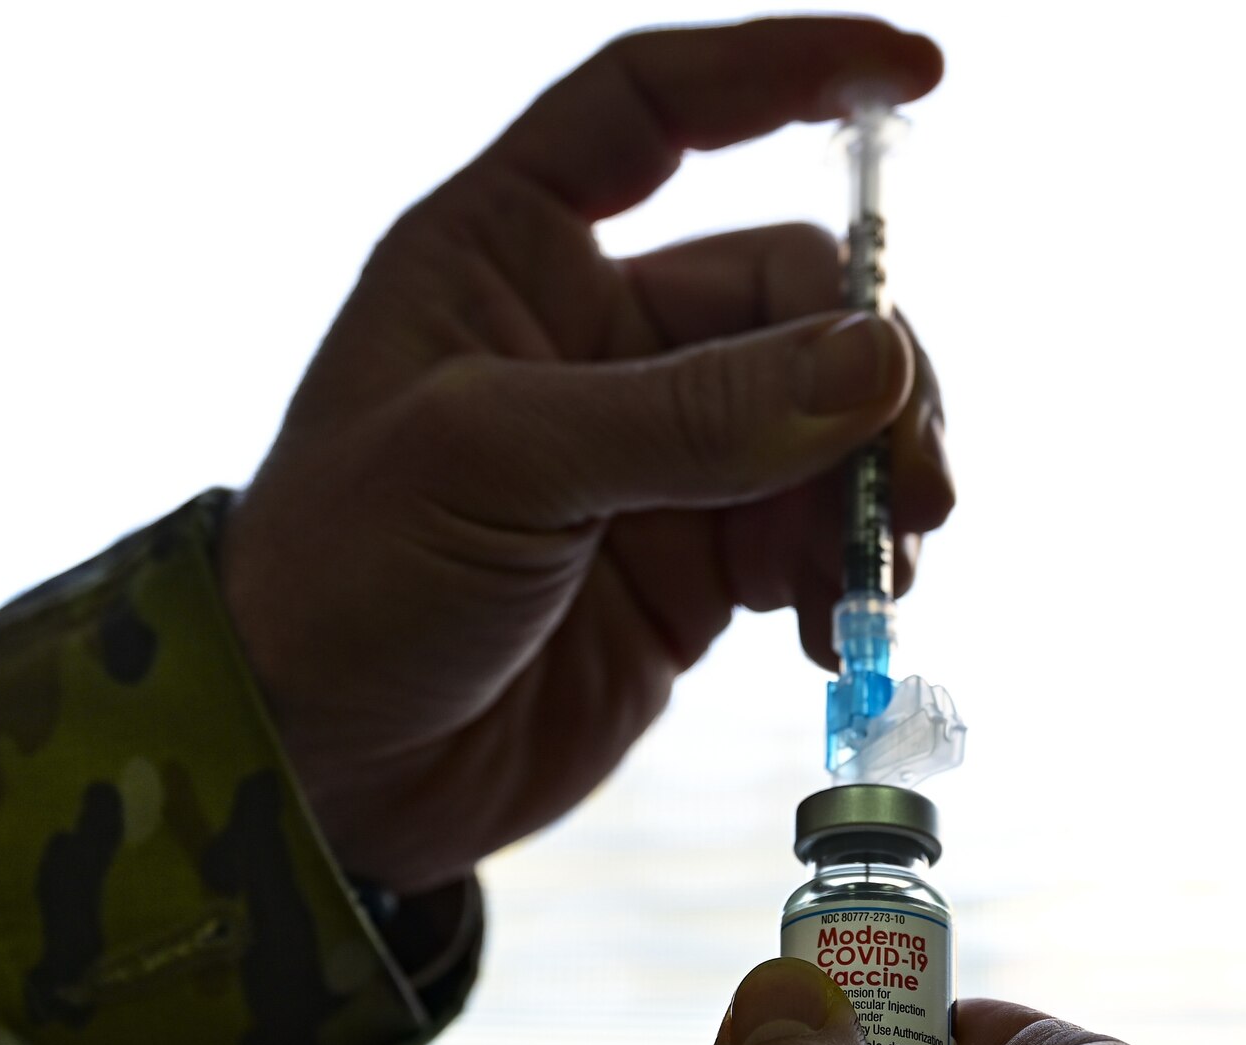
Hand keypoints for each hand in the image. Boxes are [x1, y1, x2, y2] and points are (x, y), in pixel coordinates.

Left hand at [222, 19, 951, 891]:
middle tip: (911, 486)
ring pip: (821, 414)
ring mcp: (646, 454)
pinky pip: (810, 532)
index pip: (653, 107)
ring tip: (883, 570)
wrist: (326, 773)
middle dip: (866, 374)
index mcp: (505, 252)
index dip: (782, 69)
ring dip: (877, 480)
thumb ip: (689, 413)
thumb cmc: (347, 582)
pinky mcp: (689, 565)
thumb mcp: (495, 465)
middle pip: (783, 291)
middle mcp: (586, 335)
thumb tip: (877, 366)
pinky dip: (848, 568)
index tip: (919, 71)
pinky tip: (839, 633)